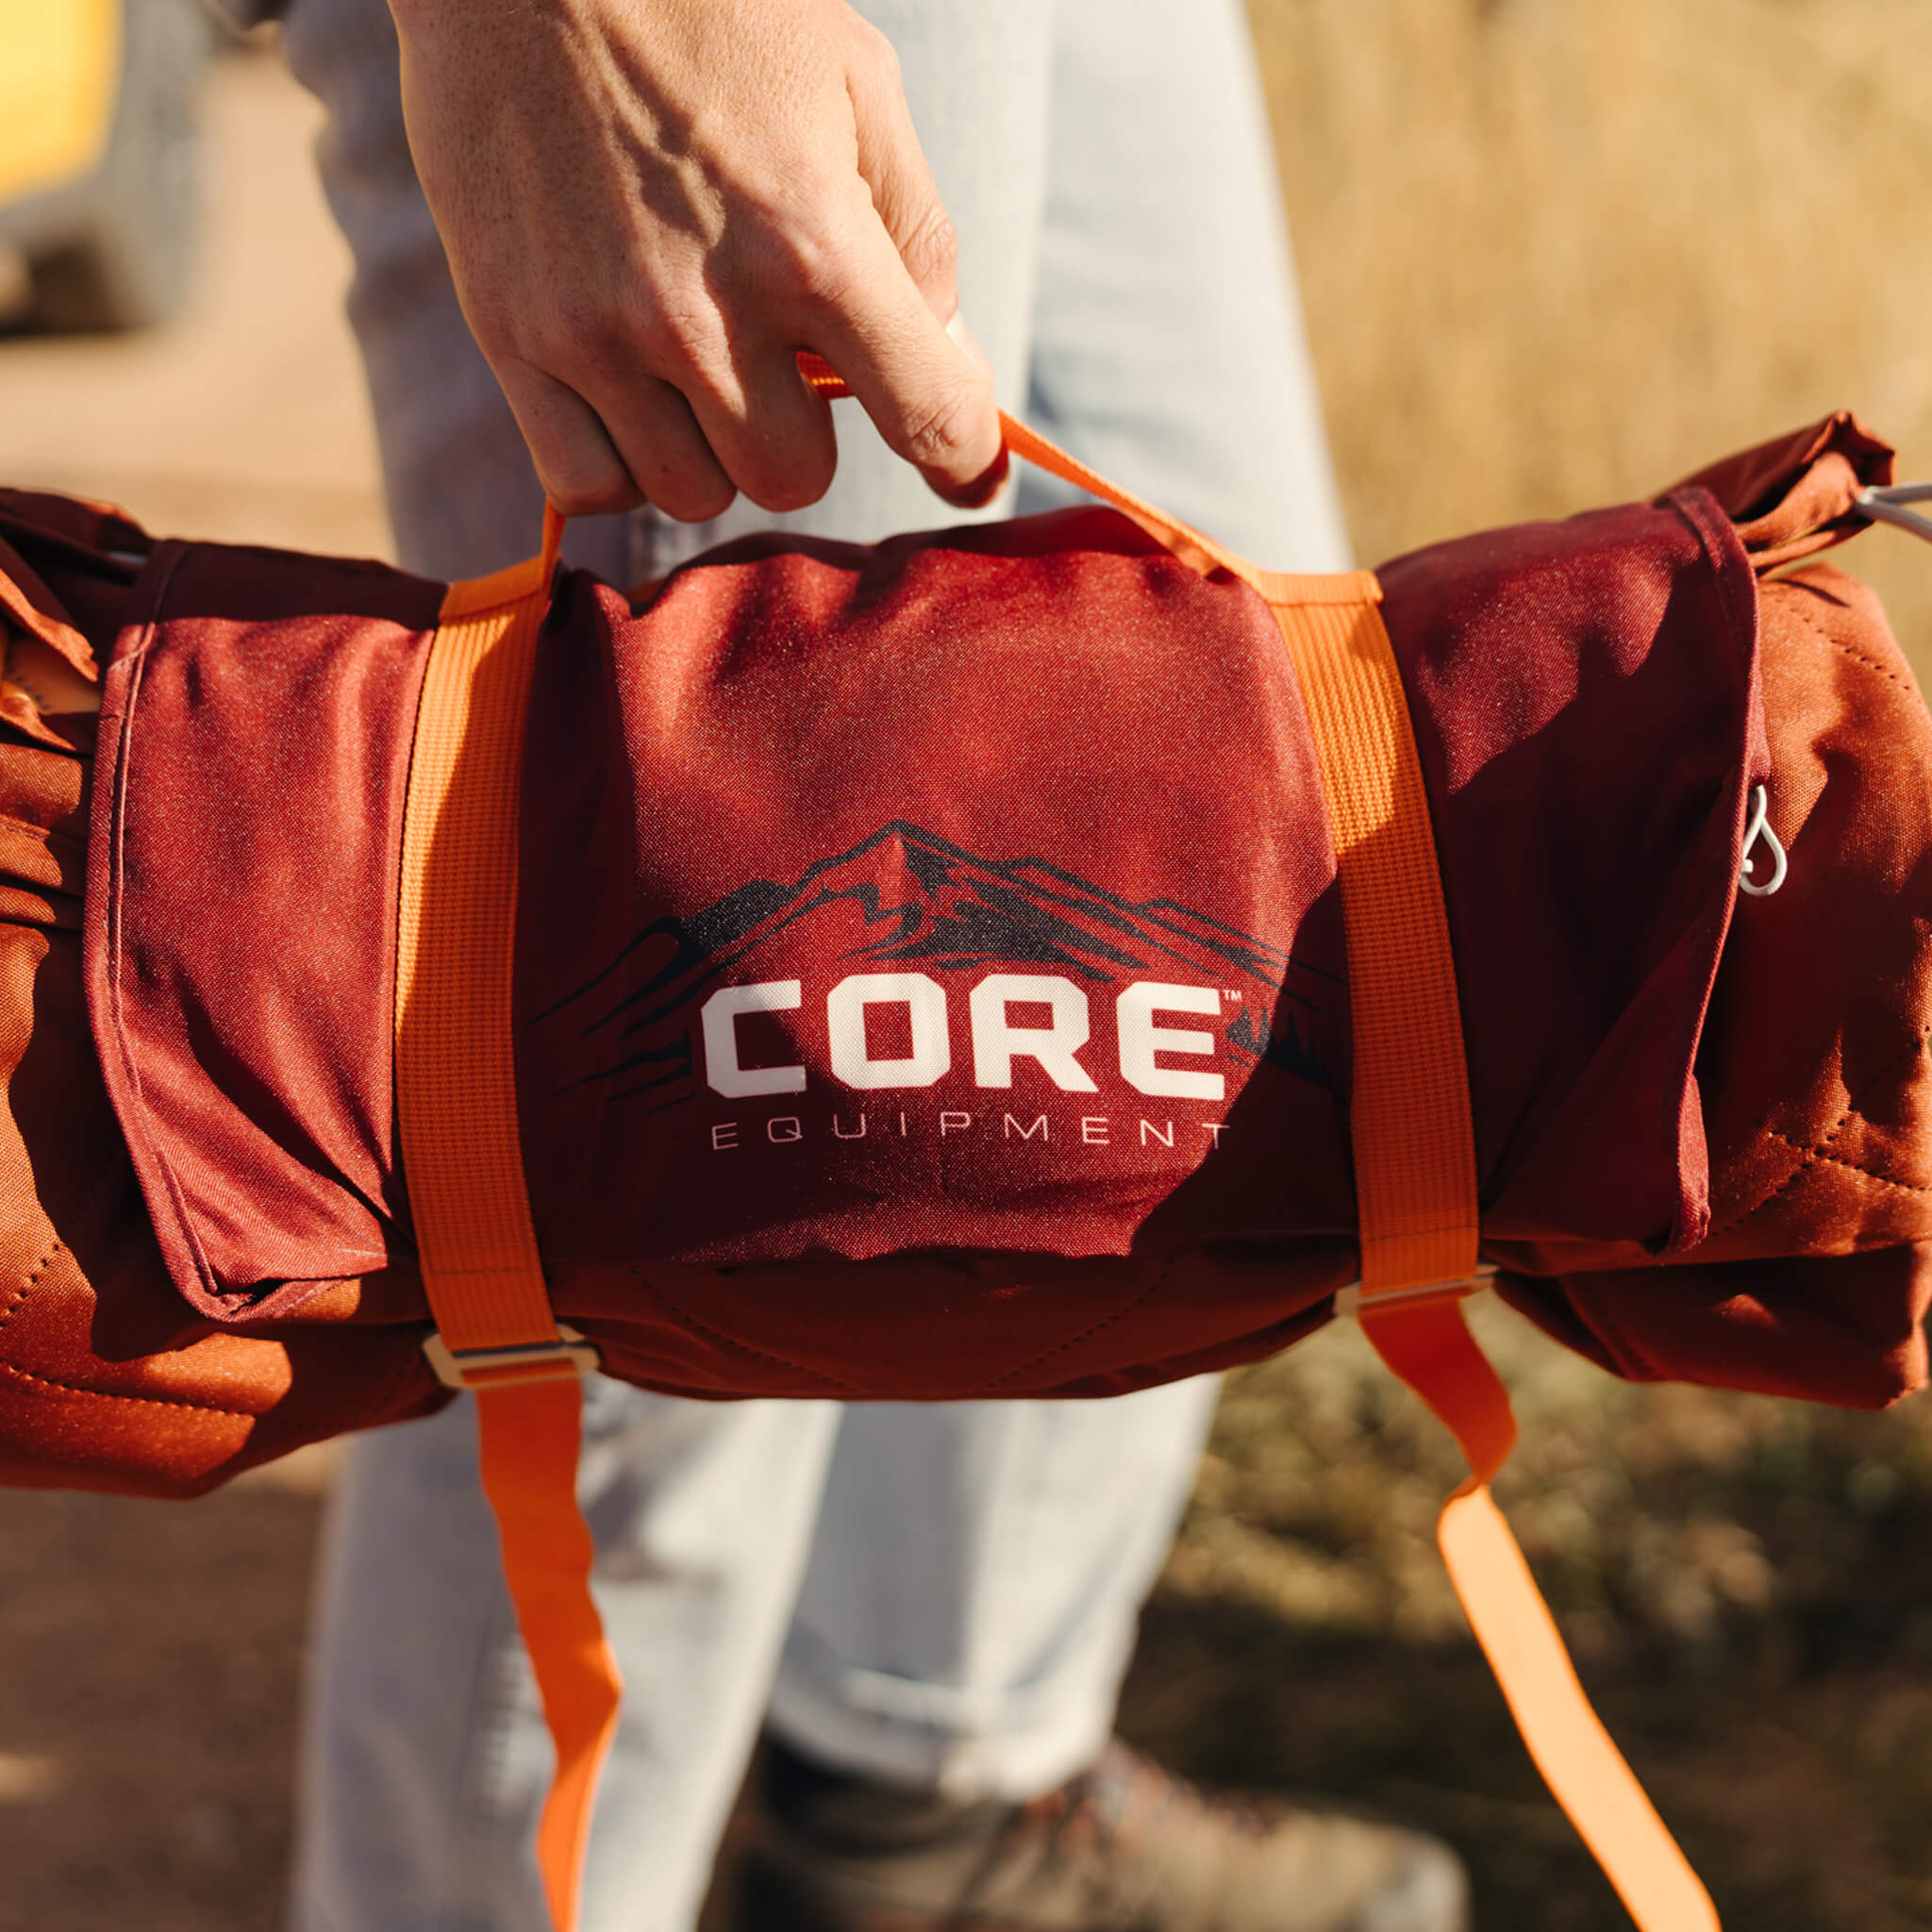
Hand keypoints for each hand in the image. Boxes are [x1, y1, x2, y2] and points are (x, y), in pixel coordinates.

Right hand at [388, 0, 1006, 520]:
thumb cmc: (709, 4)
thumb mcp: (855, 81)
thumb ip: (914, 232)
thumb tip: (949, 358)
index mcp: (812, 241)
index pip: (926, 416)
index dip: (964, 461)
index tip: (968, 473)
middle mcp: (706, 310)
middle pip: (792, 479)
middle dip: (803, 437)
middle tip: (779, 369)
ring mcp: (600, 333)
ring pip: (691, 493)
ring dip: (710, 452)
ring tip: (695, 369)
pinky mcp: (512, 336)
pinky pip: (585, 482)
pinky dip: (617, 463)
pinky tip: (628, 400)